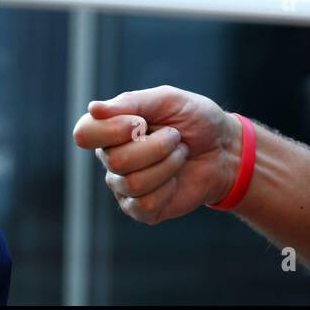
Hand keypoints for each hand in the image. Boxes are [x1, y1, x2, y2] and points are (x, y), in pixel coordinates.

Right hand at [72, 85, 242, 224]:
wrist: (224, 149)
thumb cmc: (195, 119)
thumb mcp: (167, 100)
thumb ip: (130, 102)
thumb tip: (93, 108)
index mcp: (111, 128)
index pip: (85, 133)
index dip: (113, 130)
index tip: (141, 123)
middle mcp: (111, 158)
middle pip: (116, 160)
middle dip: (156, 146)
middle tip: (175, 137)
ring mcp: (124, 186)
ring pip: (133, 183)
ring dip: (167, 165)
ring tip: (179, 154)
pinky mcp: (141, 209)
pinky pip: (144, 204)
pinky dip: (168, 188)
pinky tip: (175, 180)